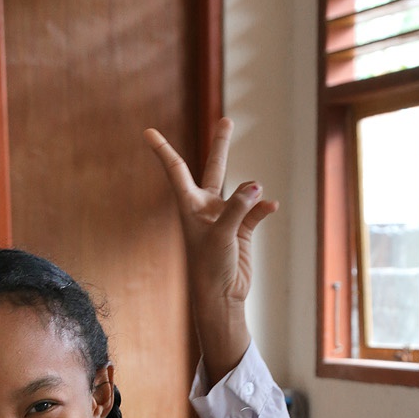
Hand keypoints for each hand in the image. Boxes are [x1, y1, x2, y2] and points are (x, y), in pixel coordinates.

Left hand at [145, 117, 277, 381]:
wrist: (221, 297)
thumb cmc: (209, 268)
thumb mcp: (222, 235)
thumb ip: (238, 207)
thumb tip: (256, 185)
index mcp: (190, 206)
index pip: (176, 170)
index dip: (162, 150)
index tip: (147, 132)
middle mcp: (207, 207)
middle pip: (215, 167)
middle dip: (221, 145)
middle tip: (226, 120)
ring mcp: (226, 217)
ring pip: (241, 191)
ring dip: (251, 191)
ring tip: (257, 195)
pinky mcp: (243, 229)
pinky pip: (256, 211)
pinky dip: (263, 208)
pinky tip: (271, 208)